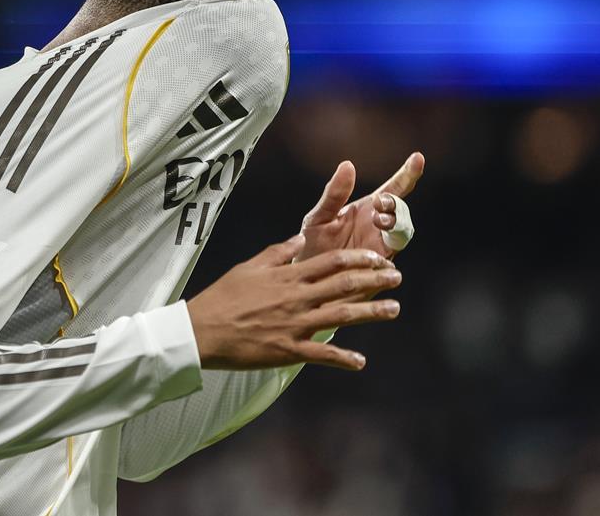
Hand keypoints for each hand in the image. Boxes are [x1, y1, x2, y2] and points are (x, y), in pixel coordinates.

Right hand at [187, 236, 402, 370]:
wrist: (202, 330)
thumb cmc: (222, 297)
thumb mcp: (249, 267)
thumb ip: (277, 253)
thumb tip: (299, 239)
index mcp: (288, 276)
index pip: (332, 262)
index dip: (359, 258)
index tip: (378, 257)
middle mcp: (296, 298)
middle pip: (344, 285)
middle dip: (375, 280)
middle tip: (397, 277)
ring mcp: (294, 324)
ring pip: (341, 316)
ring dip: (371, 312)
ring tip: (394, 309)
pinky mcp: (288, 350)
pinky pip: (321, 354)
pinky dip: (342, 358)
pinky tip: (360, 362)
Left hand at [296, 152, 424, 261]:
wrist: (305, 279)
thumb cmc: (311, 245)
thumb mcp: (318, 217)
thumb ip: (333, 195)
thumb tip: (348, 164)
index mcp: (365, 210)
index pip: (392, 189)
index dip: (407, 174)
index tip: (417, 158)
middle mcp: (378, 227)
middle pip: (402, 210)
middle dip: (396, 204)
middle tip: (379, 203)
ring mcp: (381, 248)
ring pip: (404, 232)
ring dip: (397, 224)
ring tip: (379, 220)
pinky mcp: (378, 270)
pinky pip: (392, 261)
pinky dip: (388, 253)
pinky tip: (374, 252)